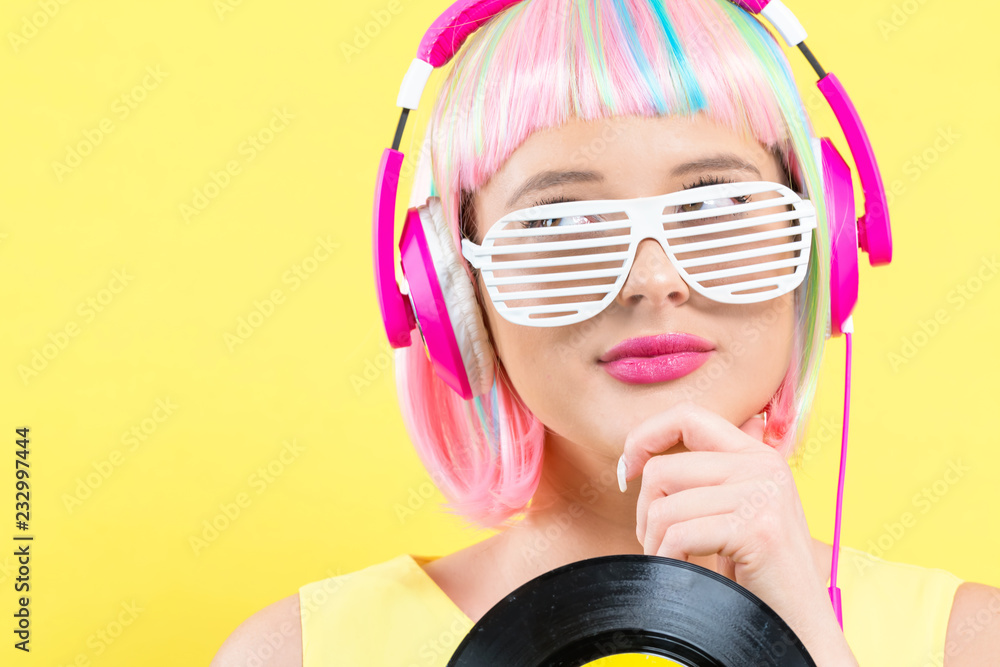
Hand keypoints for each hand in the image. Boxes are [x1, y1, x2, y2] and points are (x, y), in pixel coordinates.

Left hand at [617, 400, 856, 665]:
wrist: (801, 625)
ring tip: (672, 562)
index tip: (628, 470)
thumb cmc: (760, 575)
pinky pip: (678, 535)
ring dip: (654, 543)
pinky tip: (684, 573)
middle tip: (656, 543)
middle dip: (645, 512)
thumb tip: (643, 457)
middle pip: (664, 469)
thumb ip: (707, 478)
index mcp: (757, 455)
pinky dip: (668, 560)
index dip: (646, 436)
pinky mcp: (756, 528)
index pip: (688, 416)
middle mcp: (764, 465)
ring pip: (665, 506)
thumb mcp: (737, 511)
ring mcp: (763, 494)